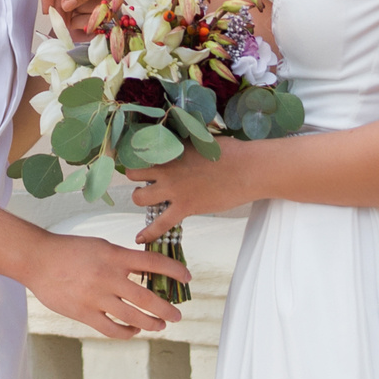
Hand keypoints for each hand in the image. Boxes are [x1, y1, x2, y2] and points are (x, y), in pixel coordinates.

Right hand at [21, 233, 187, 337]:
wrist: (38, 259)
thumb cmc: (68, 250)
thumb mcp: (100, 246)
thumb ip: (120, 259)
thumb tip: (144, 270)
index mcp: (114, 256)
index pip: (153, 263)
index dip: (174, 271)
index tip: (186, 277)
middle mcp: (108, 277)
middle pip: (147, 298)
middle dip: (167, 309)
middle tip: (176, 314)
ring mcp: (96, 297)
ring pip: (133, 317)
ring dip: (151, 324)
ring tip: (160, 325)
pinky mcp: (84, 313)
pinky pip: (112, 329)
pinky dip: (127, 332)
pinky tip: (133, 330)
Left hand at [127, 147, 244, 243]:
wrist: (246, 168)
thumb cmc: (229, 151)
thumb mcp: (200, 140)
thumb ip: (184, 144)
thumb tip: (178, 142)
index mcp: (170, 150)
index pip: (141, 152)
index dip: (137, 157)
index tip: (139, 160)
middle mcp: (166, 169)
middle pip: (133, 174)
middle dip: (136, 178)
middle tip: (146, 181)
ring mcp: (174, 189)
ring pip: (139, 198)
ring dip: (141, 199)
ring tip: (150, 200)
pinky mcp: (185, 207)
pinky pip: (160, 224)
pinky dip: (149, 233)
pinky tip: (140, 238)